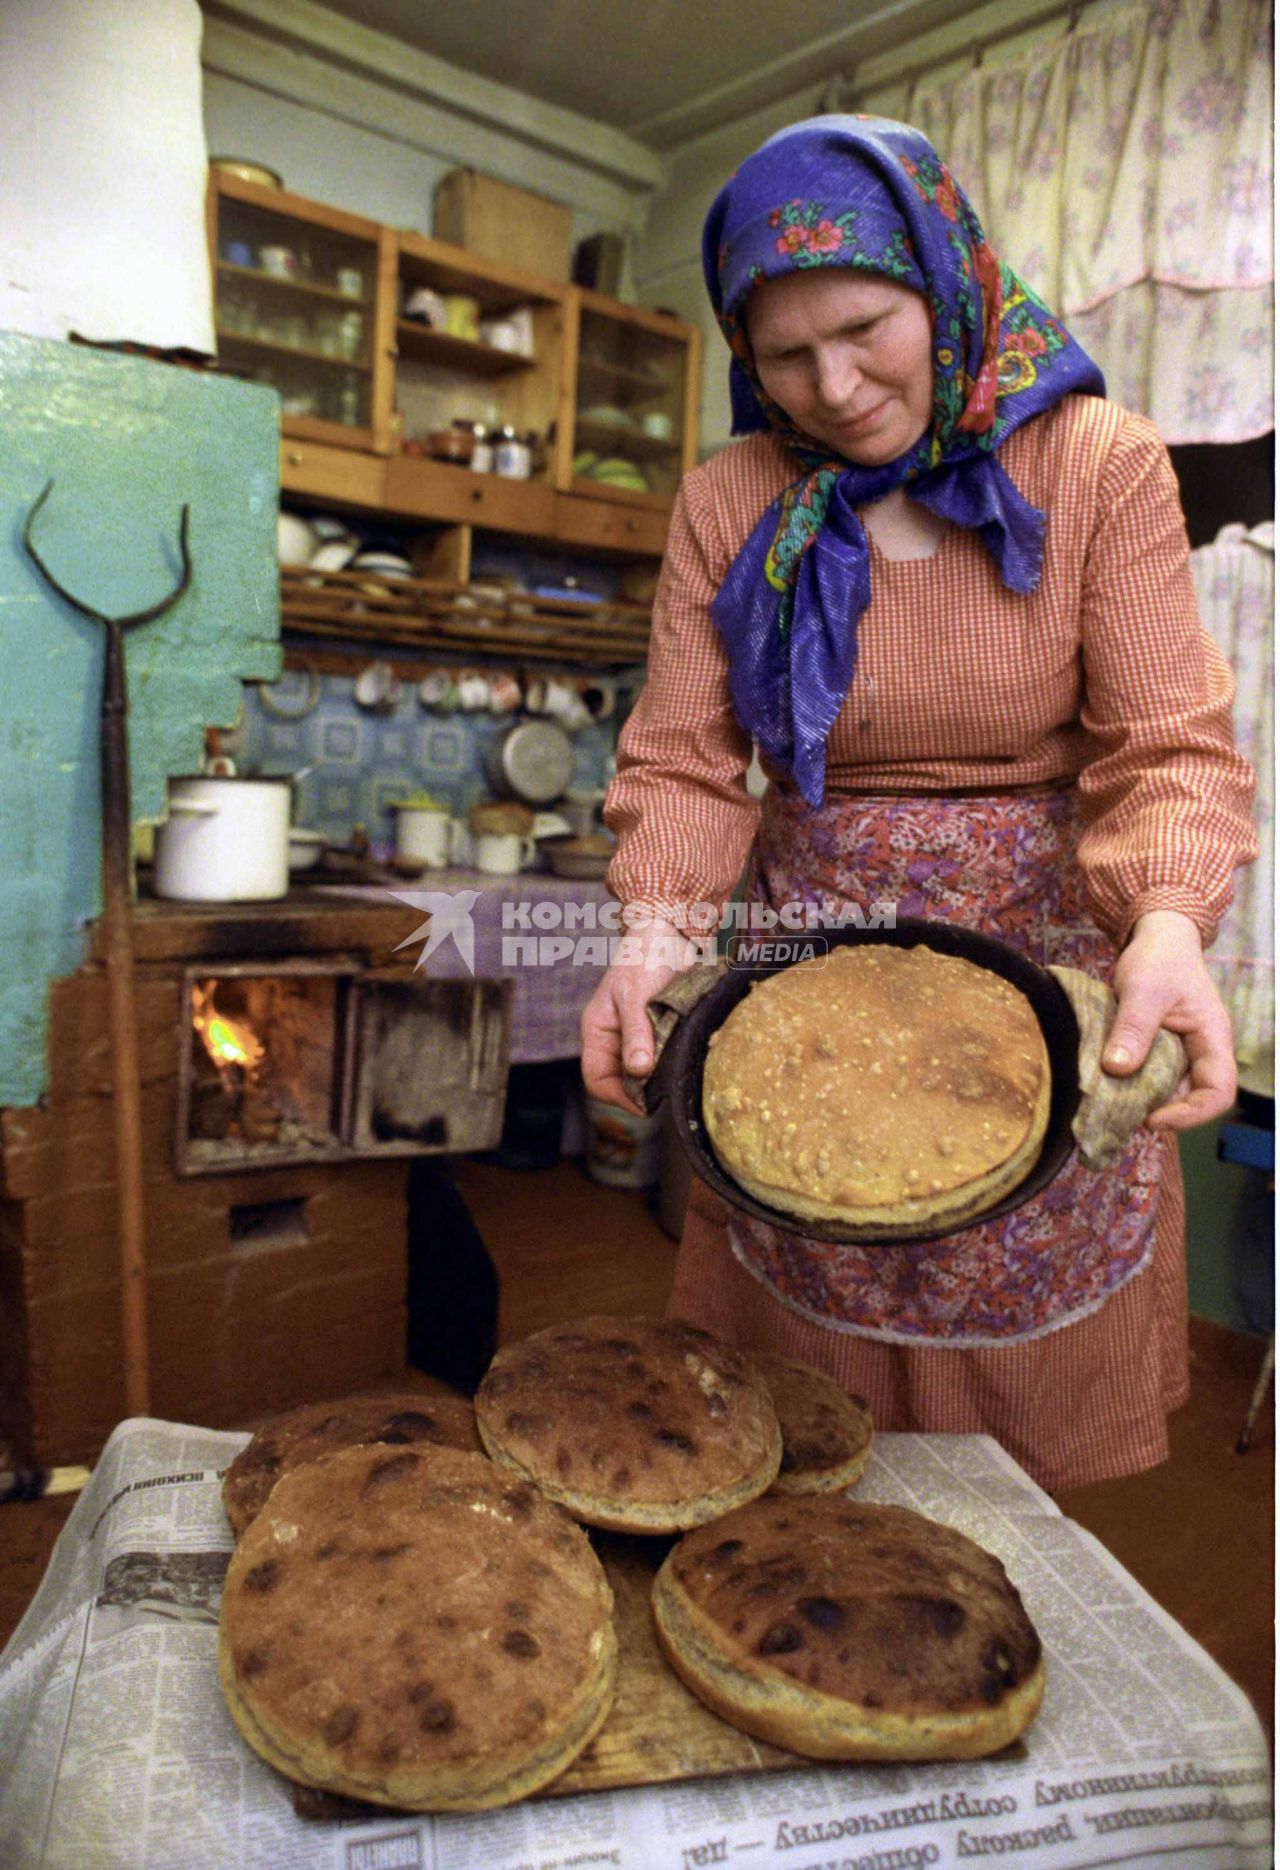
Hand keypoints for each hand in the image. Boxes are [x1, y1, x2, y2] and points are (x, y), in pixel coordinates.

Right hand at [581, 917, 688, 1113]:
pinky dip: (672, 1062)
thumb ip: (636, 1034)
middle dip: (641, 1090)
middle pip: (621, 1080)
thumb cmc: (643, 958)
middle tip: (667, 1092)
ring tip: (678, 1076)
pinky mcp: (660, 1032)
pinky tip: (685, 1061)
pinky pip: (663, 1057)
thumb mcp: (635, 996)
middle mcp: (615, 1038)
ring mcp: (637, 1036)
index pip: (597, 1078)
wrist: (670, 933)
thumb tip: (638, 1072)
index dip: (617, 1096)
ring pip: (644, 1072)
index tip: (645, 1104)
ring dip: (660, 1076)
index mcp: (598, 1030)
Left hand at [1103, 910, 1236, 1129]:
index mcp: (1212, 1039)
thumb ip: (1133, 1028)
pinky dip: (1130, 1084)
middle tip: (1119, 1115)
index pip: (1218, 1092)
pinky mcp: (1158, 1049)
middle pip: (1191, 1098)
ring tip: (1108, 1104)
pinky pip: (1149, 1075)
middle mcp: (1200, 1051)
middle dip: (1159, 1111)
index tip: (1152, 1119)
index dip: (1190, 1114)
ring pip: (1167, 1090)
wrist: (1156, 937)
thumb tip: (1117, 1069)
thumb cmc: (1159, 959)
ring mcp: (1180, 1051)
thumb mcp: (1143, 990)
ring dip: (1141, 1099)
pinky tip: (1105, 1085)